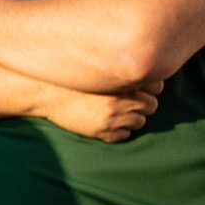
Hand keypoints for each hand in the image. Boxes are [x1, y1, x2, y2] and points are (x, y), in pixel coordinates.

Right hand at [39, 80, 160, 142]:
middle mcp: (121, 99)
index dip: (150, 87)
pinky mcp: (102, 132)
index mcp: (123, 81)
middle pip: (152, 106)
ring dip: (132, 118)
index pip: (157, 86)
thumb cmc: (74, 78)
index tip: (139, 88)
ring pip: (140, 122)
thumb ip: (124, 72)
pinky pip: (124, 135)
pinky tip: (107, 124)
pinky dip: (119, 131)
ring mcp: (112, 117)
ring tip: (116, 113)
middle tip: (128, 102)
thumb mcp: (102, 69)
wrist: (46, 93)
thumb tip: (153, 77)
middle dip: (143, 104)